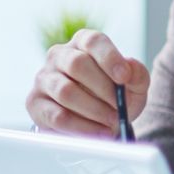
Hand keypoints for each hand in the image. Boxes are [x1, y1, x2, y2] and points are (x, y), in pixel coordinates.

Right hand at [26, 28, 150, 136]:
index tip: (124, 77)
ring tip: (112, 121)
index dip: (109, 57)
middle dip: (103, 89)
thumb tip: (130, 67)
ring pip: (65, 91)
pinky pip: (57, 115)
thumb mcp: (134, 86)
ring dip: (94, 110)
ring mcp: (44, 78)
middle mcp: (60, 55)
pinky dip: (83, 127)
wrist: (94, 120)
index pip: (93, 41)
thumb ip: (138, 74)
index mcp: (84, 43)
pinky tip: (100, 132)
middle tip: (120, 107)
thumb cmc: (114, 96)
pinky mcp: (35, 102)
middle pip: (77, 64)